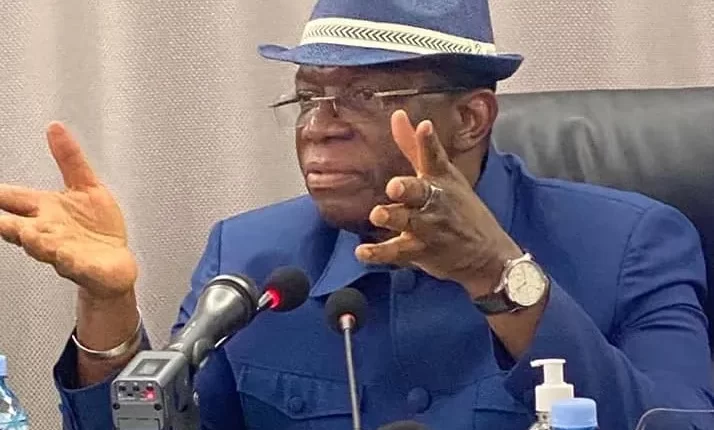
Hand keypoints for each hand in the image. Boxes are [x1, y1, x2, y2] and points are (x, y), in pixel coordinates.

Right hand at [0, 122, 136, 298]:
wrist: (116, 262)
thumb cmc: (96, 227)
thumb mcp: (86, 186)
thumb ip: (69, 159)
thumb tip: (55, 127)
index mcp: (44, 210)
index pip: (10, 199)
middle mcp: (47, 231)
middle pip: (16, 226)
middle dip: (3, 223)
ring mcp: (63, 251)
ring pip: (41, 247)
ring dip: (33, 241)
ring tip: (25, 233)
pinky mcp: (85, 267)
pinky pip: (74, 265)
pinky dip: (69, 261)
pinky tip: (65, 256)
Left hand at [355, 110, 521, 296]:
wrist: (487, 256)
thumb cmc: (460, 210)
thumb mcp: (443, 176)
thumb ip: (414, 148)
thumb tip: (396, 114)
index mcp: (441, 180)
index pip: (435, 157)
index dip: (428, 142)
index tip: (424, 126)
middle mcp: (435, 202)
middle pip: (419, 191)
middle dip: (407, 188)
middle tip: (394, 187)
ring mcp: (428, 228)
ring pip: (407, 221)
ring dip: (393, 217)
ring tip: (377, 215)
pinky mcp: (420, 252)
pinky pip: (396, 253)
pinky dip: (378, 254)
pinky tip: (362, 252)